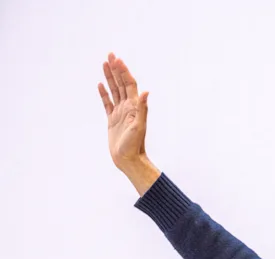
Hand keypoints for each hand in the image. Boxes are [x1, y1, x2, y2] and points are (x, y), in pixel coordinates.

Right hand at [98, 52, 148, 171]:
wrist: (128, 159)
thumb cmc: (134, 144)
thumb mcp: (139, 126)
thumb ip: (142, 108)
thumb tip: (146, 92)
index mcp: (134, 107)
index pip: (128, 84)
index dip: (123, 71)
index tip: (117, 59)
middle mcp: (128, 107)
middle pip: (120, 84)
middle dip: (116, 69)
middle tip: (110, 55)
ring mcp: (119, 113)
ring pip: (113, 90)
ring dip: (109, 77)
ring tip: (104, 64)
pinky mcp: (112, 120)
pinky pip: (107, 103)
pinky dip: (104, 93)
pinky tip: (100, 85)